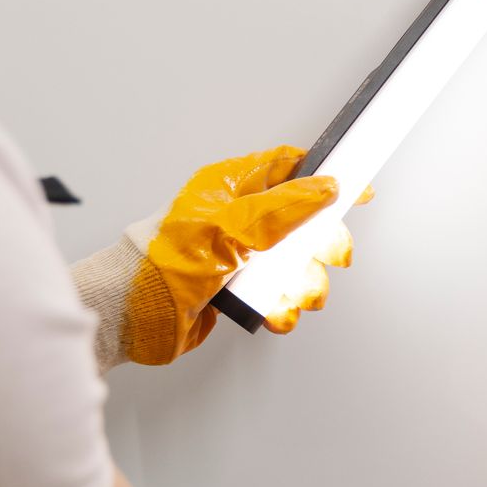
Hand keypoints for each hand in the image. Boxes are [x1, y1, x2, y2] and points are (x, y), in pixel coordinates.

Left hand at [70, 148, 368, 369]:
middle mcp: (240, 220)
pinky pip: (280, 297)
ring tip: (287, 292)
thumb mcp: (228, 227)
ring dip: (303, 283)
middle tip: (324, 255)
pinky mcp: (239, 291)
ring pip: (298, 264)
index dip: (326, 177)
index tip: (356, 191)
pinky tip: (271, 310)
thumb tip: (325, 187)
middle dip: (320, 244)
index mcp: (233, 188)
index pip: (291, 169)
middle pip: (306, 222)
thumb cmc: (160, 264)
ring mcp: (241, 256)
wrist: (130, 317)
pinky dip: (283, 308)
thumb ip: (281, 207)